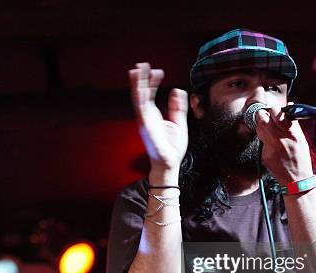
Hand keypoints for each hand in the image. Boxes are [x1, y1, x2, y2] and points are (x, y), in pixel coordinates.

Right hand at [129, 63, 187, 180]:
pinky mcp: (146, 127)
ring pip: (138, 99)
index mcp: (153, 115)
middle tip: (142, 64)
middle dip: (140, 79)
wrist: (169, 164)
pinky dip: (140, 98)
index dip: (152, 82)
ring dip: (137, 85)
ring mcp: (144, 121)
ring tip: (137, 70)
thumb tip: (177, 89)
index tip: (158, 71)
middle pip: (141, 94)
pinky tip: (140, 87)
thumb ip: (177, 107)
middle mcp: (146, 117)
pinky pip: (141, 110)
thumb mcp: (178, 122)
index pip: (150, 95)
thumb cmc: (172, 147)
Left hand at [255, 104, 313, 185]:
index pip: (278, 114)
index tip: (272, 110)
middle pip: (264, 120)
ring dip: (261, 126)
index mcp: (293, 135)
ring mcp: (271, 148)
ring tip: (266, 128)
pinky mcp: (265, 156)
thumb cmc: (300, 159)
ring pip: (260, 130)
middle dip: (261, 115)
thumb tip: (289, 106)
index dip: (273, 110)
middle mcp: (281, 140)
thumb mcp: (301, 139)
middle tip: (263, 115)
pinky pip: (261, 143)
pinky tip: (269, 144)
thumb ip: (293, 123)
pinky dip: (264, 140)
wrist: (296, 180)